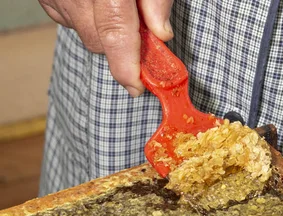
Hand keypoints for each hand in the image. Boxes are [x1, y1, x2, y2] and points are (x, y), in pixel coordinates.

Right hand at [39, 0, 173, 95]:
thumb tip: (161, 33)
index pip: (114, 30)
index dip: (126, 64)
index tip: (136, 86)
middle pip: (98, 40)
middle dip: (122, 45)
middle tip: (143, 33)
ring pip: (83, 33)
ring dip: (104, 31)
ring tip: (118, 5)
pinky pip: (66, 20)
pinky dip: (85, 18)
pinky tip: (96, 2)